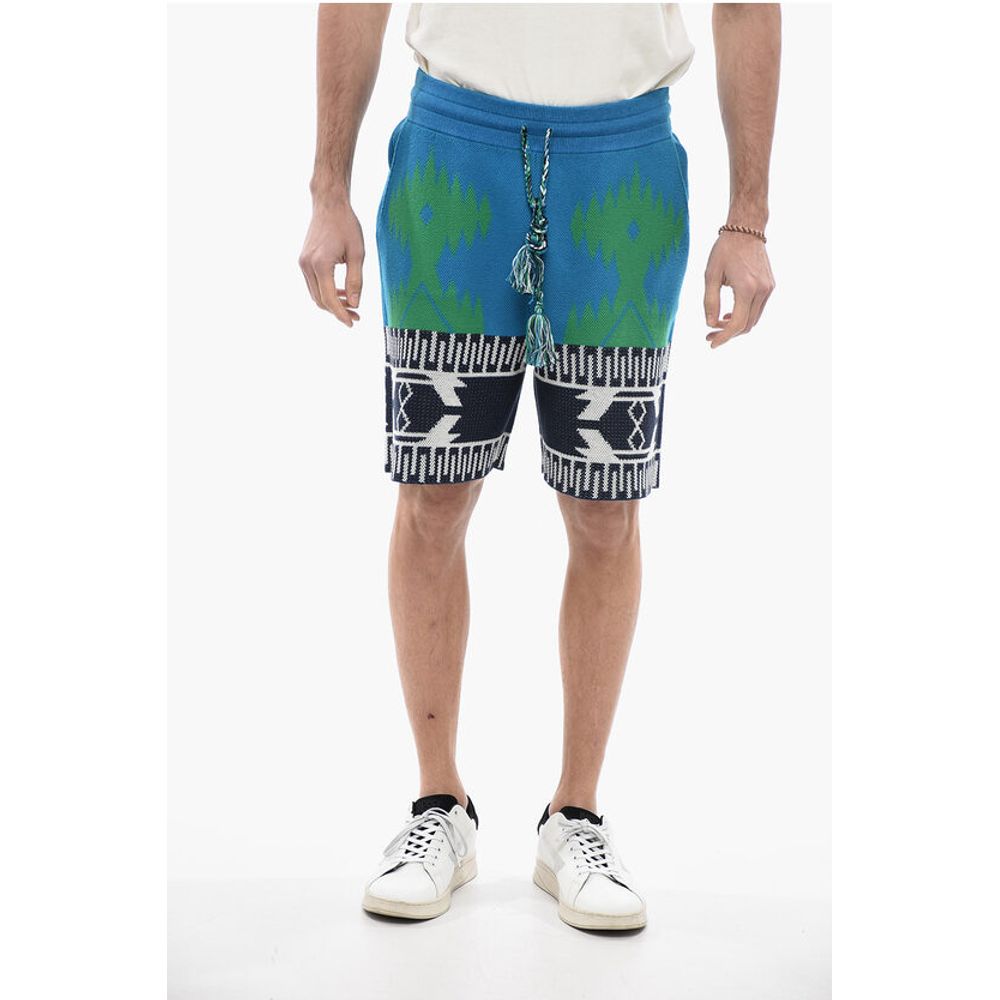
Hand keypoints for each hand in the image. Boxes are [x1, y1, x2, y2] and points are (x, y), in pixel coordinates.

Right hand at [298, 196, 364, 326]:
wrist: (329, 205)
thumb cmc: (346, 225)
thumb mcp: (358, 253)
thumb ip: (356, 281)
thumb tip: (355, 304)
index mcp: (320, 264)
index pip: (329, 299)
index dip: (341, 314)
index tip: (352, 323)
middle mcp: (307, 265)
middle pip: (320, 301)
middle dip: (338, 311)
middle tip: (356, 316)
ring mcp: (302, 263)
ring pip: (315, 295)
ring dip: (331, 303)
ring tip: (351, 306)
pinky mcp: (303, 261)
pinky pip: (313, 285)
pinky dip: (325, 293)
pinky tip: (341, 293)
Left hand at [703, 233, 775, 348]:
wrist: (746, 229)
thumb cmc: (725, 250)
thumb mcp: (711, 275)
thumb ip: (709, 301)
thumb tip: (710, 324)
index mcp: (746, 288)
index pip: (736, 323)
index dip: (723, 337)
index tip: (711, 344)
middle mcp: (762, 290)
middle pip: (746, 326)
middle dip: (727, 334)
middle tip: (710, 335)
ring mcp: (769, 289)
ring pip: (753, 320)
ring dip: (736, 326)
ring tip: (718, 323)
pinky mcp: (770, 286)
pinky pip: (758, 310)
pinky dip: (744, 316)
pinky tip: (730, 314)